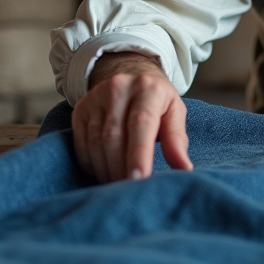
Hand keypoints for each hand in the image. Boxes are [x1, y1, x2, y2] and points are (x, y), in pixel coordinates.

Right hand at [71, 52, 192, 182]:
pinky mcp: (80, 109)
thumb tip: (184, 169)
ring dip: (106, 169)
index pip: (141, 123)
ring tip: (118, 185)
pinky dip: (92, 164)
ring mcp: (95, 97)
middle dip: (121, 168)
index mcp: (147, 88)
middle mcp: (118, 88)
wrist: (128, 72)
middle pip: (114, 136)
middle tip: (129, 190)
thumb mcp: (174, 111)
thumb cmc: (156, 100)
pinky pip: (81, 144)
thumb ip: (177, 139)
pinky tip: (103, 171)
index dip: (139, 153)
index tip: (139, 179)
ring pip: (96, 142)